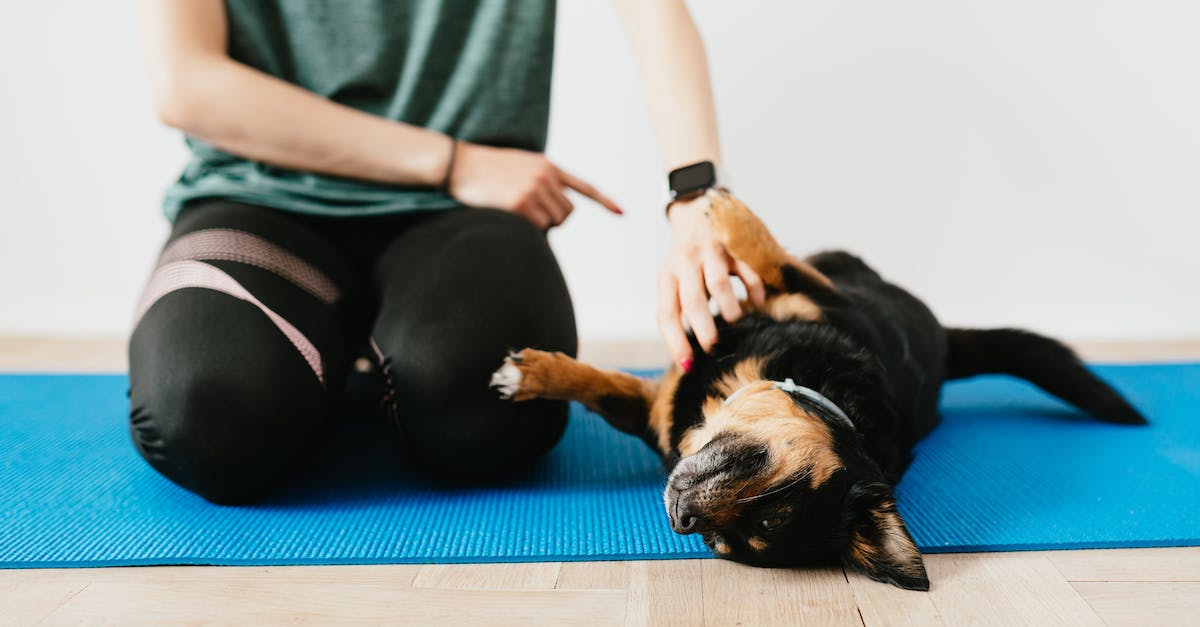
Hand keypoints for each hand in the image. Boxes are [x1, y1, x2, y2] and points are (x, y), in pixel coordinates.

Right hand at [447, 142, 622, 228]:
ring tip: (516, 209)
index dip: (604, 201)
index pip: (584, 186)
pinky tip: (510, 214)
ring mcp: (534, 190)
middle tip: (530, 213)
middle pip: (568, 212)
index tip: (621, 213)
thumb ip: (541, 181)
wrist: (460, 164)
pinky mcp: (521, 204)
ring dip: (540, 224)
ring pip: (554, 222)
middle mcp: (546, 177)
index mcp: (548, 166)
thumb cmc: (486, 169)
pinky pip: (537, 228)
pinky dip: (528, 228)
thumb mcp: (519, 166)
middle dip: (554, 219)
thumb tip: (555, 210)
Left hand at [657, 196, 766, 370]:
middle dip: (704, 329)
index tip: (687, 365)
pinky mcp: (733, 244)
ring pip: (718, 284)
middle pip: (692, 300)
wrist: (697, 210)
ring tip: (736, 325)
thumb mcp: (674, 280)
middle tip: (714, 348)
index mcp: (666, 277)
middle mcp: (684, 263)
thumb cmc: (686, 260)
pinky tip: (758, 305)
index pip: (666, 313)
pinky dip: (754, 291)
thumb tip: (687, 355)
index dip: (675, 341)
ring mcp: (709, 251)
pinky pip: (747, 271)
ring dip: (729, 309)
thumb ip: (679, 308)